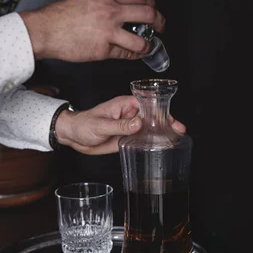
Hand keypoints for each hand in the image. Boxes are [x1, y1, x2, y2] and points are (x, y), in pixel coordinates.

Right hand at [19, 0, 164, 61]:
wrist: (45, 30)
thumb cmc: (60, 17)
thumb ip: (105, 3)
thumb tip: (120, 10)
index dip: (152, 4)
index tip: (153, 9)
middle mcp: (111, 11)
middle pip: (148, 14)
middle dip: (159, 22)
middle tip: (160, 28)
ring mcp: (108, 32)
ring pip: (141, 41)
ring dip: (148, 46)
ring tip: (147, 47)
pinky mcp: (103, 50)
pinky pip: (125, 55)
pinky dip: (132, 56)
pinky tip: (132, 55)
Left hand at [54, 96, 185, 154]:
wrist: (73, 136)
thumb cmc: (84, 124)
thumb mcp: (101, 125)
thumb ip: (120, 125)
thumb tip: (138, 123)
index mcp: (125, 105)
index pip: (148, 105)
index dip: (161, 112)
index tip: (170, 120)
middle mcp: (130, 115)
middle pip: (153, 117)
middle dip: (166, 123)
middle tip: (178, 131)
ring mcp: (130, 127)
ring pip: (150, 129)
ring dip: (161, 134)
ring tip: (174, 140)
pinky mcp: (127, 138)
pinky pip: (142, 140)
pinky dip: (151, 143)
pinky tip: (160, 147)